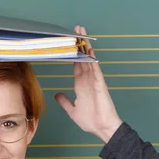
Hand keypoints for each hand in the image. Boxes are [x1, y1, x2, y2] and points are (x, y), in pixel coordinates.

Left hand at [54, 26, 122, 142]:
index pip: (76, 66)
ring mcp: (94, 81)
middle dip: (79, 44)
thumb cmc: (90, 121)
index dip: (72, 55)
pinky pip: (95, 69)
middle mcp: (87, 80)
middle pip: (82, 58)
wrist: (102, 129)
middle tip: (75, 30)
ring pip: (89, 60)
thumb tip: (57, 95)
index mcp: (81, 85)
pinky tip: (90, 50)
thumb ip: (65, 102)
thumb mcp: (72, 110)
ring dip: (85, 47)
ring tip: (82, 33)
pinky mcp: (100, 84)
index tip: (69, 44)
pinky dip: (92, 59)